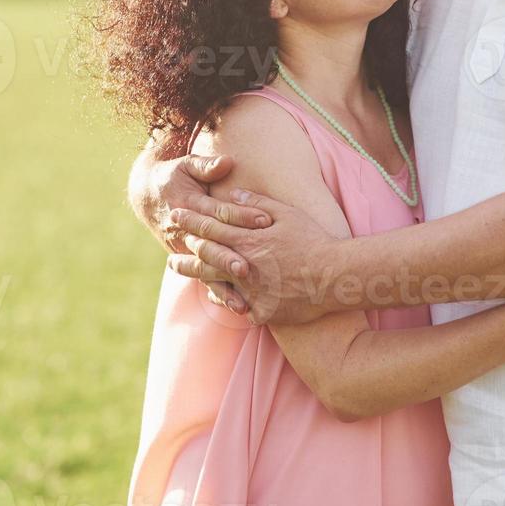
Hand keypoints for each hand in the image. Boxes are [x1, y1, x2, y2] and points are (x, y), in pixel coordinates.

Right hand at [136, 152, 271, 313]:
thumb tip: (226, 162)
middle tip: (247, 268)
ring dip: (224, 287)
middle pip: (211, 246)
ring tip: (243, 304)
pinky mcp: (192, 262)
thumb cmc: (173, 177)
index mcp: (189, 205)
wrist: (148, 196)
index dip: (242, 215)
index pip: (220, 211)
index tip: (265, 219)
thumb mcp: (186, 165)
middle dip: (228, 258)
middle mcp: (185, 232)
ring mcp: (187, 250)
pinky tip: (239, 309)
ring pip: (207, 271)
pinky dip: (221, 294)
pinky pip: (207, 280)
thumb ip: (206, 165)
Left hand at [166, 189, 340, 325]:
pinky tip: (214, 296)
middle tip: (170, 244)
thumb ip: (258, 204)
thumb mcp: (288, 214)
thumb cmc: (315, 241)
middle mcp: (244, 265)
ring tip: (177, 268)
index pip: (211, 227)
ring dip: (195, 274)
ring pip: (215, 282)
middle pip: (206, 255)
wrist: (335, 277)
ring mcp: (251, 290)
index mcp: (249, 239)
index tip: (175, 214)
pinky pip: (238, 306)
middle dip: (185, 248)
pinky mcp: (262, 311)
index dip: (191, 220)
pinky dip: (226, 300)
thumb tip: (233, 194)